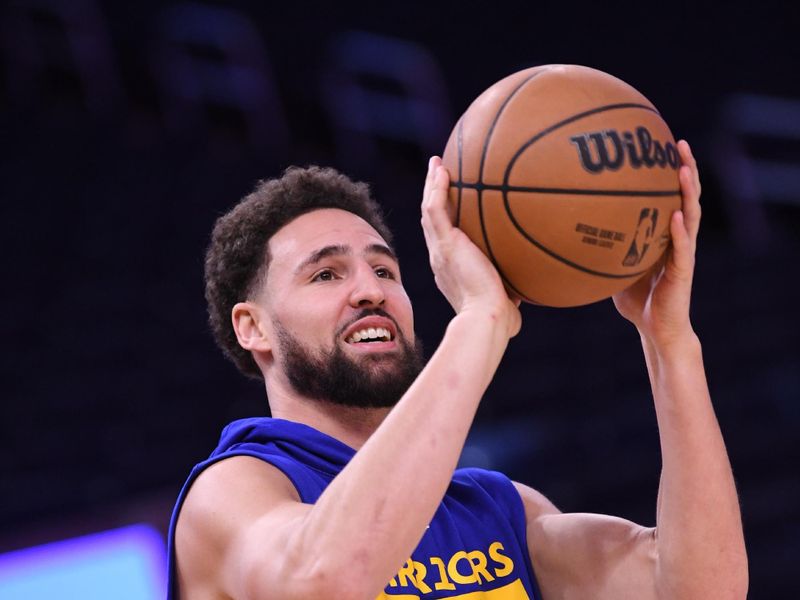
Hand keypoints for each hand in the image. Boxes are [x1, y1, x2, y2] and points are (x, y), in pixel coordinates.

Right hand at [421, 156, 520, 337]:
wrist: (487, 319)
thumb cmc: (500, 319)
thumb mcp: (507, 301)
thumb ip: (513, 290)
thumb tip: (531, 288)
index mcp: (450, 269)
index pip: (443, 238)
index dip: (444, 219)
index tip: (451, 205)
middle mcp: (440, 257)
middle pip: (431, 219)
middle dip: (433, 195)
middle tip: (438, 174)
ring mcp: (439, 250)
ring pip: (428, 210)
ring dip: (431, 185)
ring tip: (436, 164)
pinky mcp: (444, 244)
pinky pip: (435, 209)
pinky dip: (437, 189)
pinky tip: (442, 171)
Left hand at [612, 140, 700, 346]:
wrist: (656, 329)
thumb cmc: (635, 298)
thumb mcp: (612, 266)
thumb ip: (599, 247)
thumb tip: (563, 232)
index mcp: (663, 233)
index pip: (668, 194)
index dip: (666, 170)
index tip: (658, 142)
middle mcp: (677, 238)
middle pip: (685, 195)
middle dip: (685, 168)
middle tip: (678, 142)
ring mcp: (683, 253)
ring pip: (691, 215)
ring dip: (689, 191)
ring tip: (685, 169)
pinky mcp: (683, 273)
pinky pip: (682, 249)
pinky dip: (679, 232)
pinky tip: (675, 216)